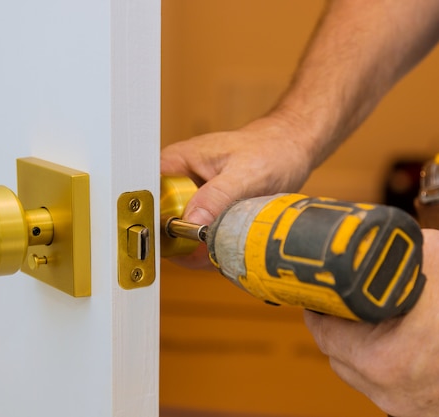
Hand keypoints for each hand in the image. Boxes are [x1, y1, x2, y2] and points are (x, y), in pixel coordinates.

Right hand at [161, 114, 315, 267]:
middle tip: (204, 248)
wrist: (291, 150)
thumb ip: (217, 197)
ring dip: (198, 249)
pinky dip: (211, 250)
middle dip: (180, 241)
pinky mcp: (205, 215)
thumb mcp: (245, 173)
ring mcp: (191, 201)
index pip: (148, 196)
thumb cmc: (269, 149)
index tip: (170, 238)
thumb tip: (191, 222)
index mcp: (176, 163)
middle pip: (160, 222)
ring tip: (223, 247)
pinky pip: (198, 240)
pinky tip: (228, 247)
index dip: (153, 220)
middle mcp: (178, 183)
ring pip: (179, 237)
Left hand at [304, 229, 438, 416]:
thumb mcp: (428, 255)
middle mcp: (393, 394)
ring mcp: (414, 409)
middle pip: (339, 356)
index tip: (322, 292)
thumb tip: (357, 246)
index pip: (323, 333)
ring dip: (363, 347)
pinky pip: (392, 386)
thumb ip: (381, 254)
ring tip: (384, 318)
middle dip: (340, 326)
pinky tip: (407, 340)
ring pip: (363, 374)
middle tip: (350, 301)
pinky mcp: (434, 414)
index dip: (320, 306)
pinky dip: (391, 364)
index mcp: (380, 360)